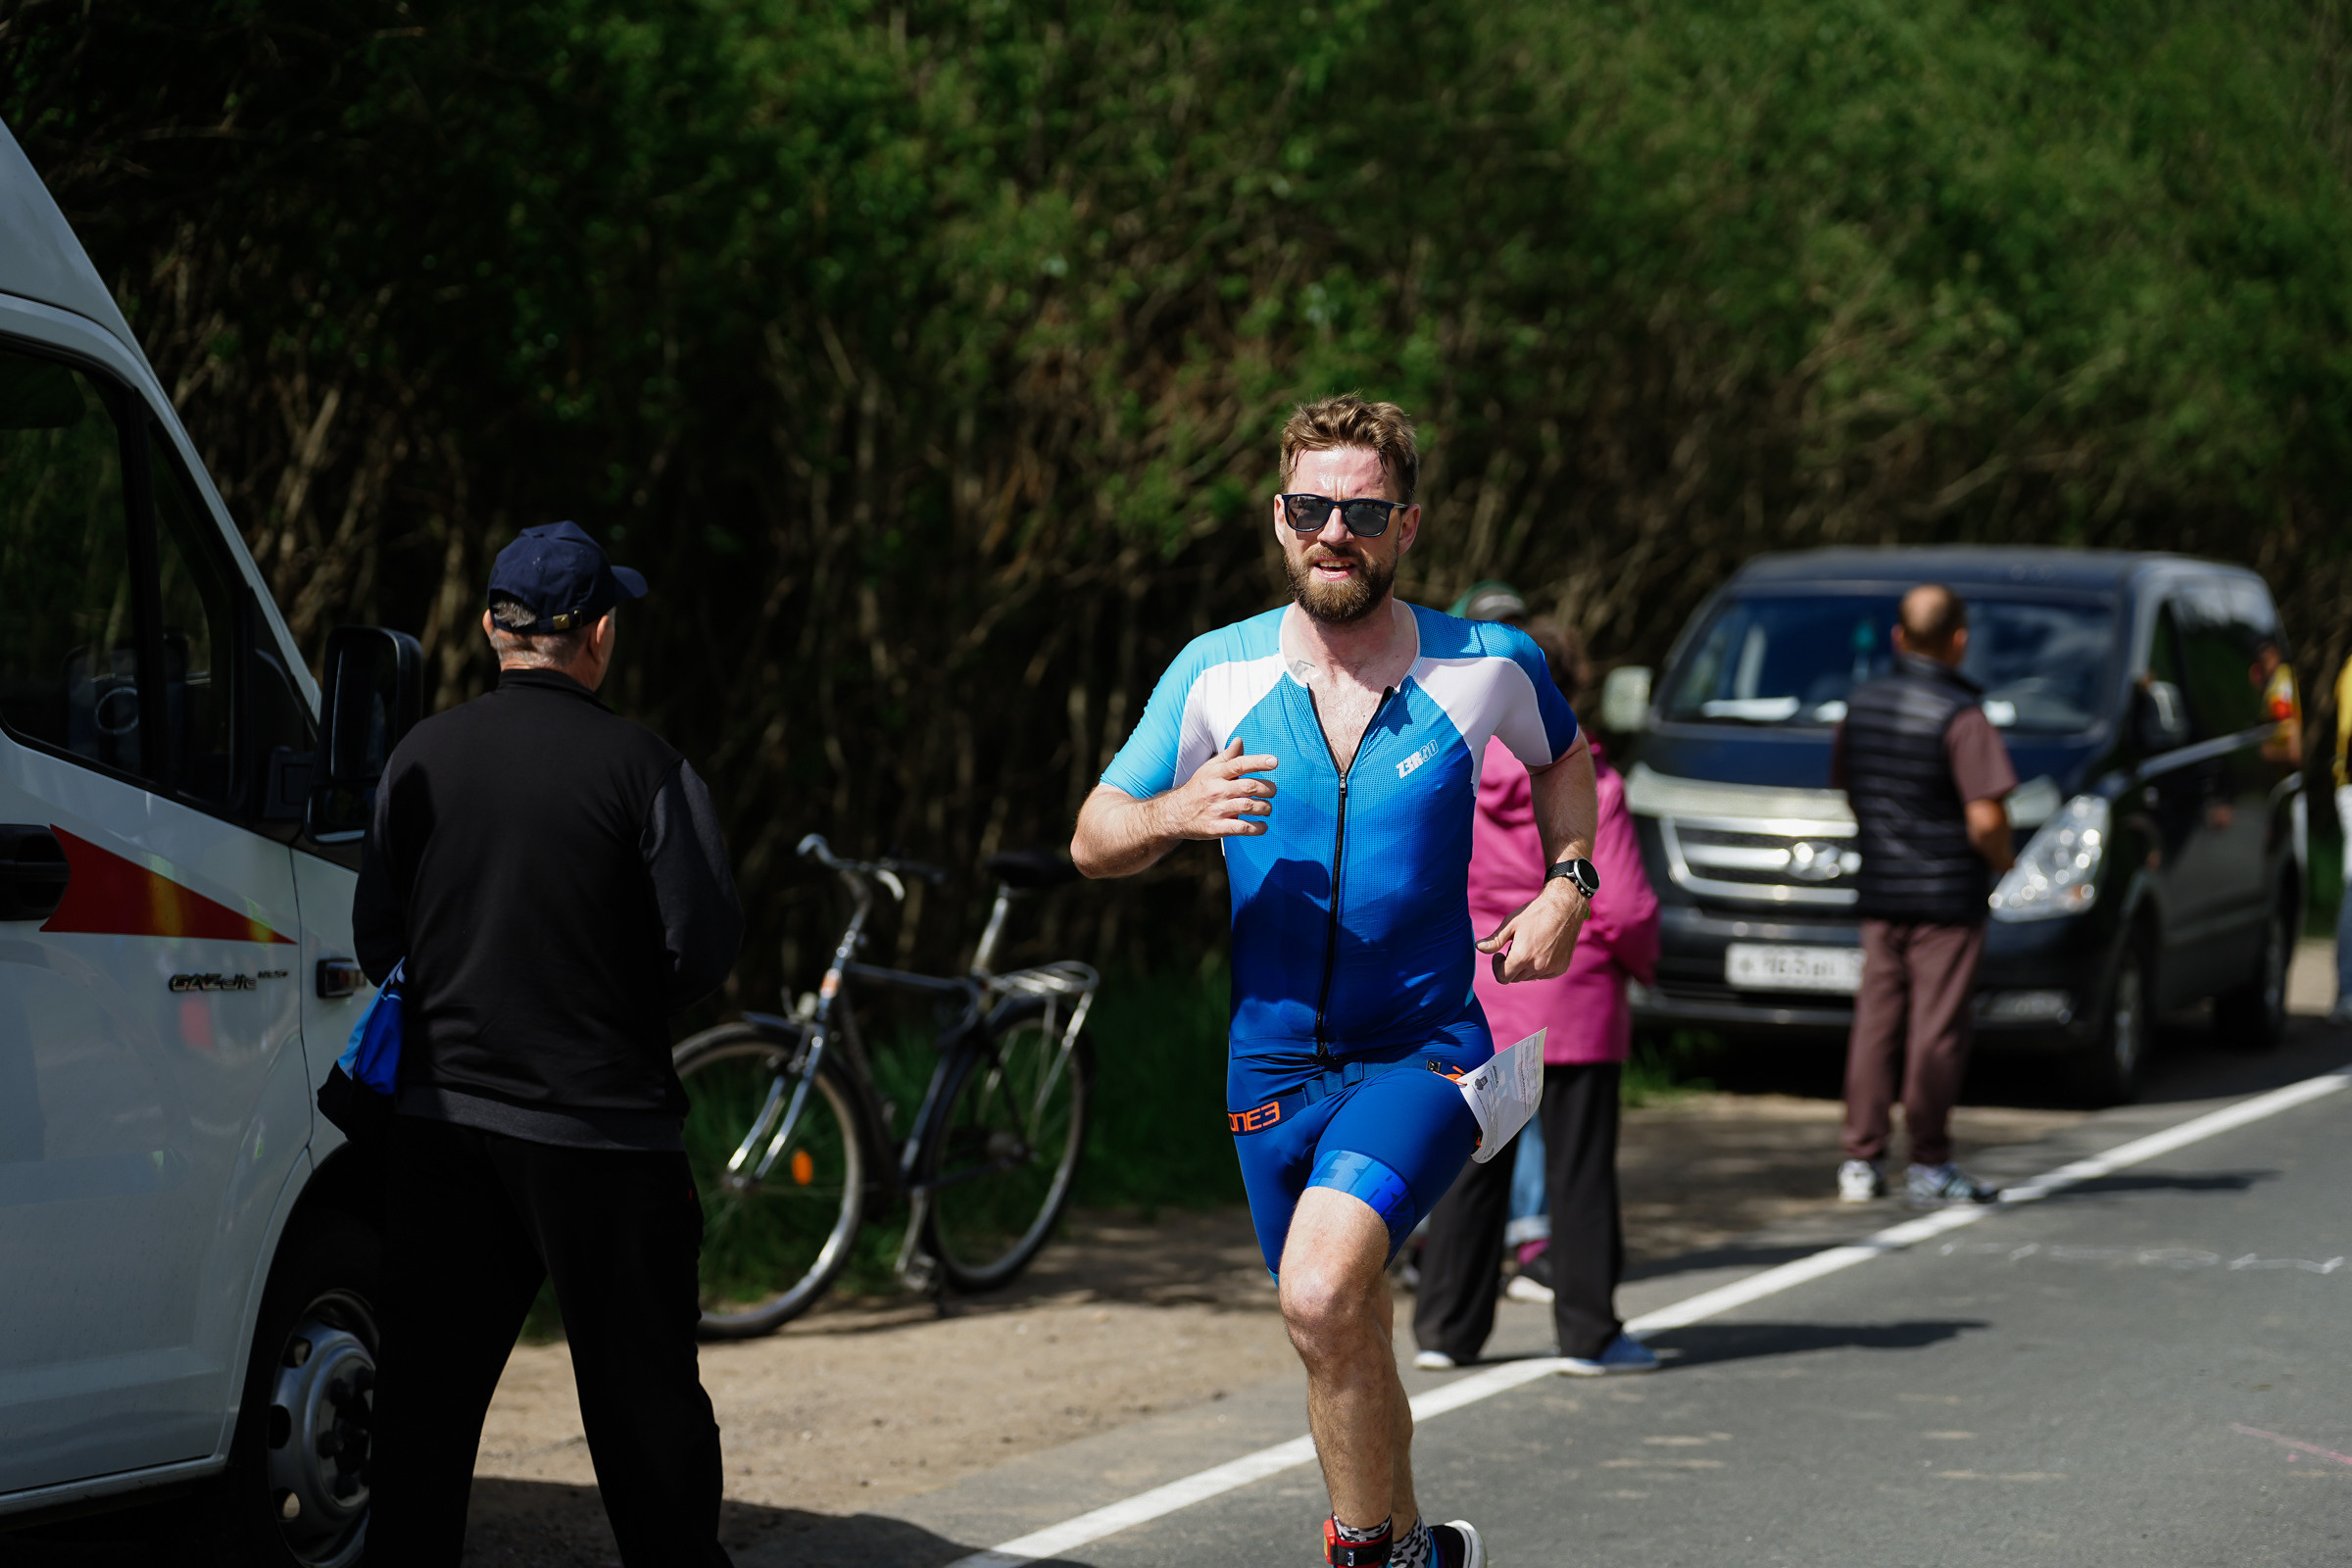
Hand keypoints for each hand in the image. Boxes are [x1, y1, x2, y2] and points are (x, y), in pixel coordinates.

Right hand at [1158, 737, 1278, 839]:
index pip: (1239, 764)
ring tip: (1267, 808)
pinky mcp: (1216, 828)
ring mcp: (1216, 810)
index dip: (1258, 762)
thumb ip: (1227, 757)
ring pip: (1248, 807)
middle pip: (1249, 786)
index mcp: (1216, 774)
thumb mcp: (1208, 769)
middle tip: (1272, 791)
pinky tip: (1262, 826)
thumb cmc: (1197, 789)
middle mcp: (1217, 790)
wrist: (1174, 814)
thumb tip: (1240, 740)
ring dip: (1264, 808)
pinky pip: (1241, 828)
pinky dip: (1256, 828)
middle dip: (1267, 788)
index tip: (1274, 762)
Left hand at [1477, 880, 1588, 982]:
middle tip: (1515, 946)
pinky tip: (1542, 949)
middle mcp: (1537, 967)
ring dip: (1524, 966)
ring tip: (1529, 945)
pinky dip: (1539, 966)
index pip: (1503, 977)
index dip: (1497, 967)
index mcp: (1522, 957)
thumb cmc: (1535, 913)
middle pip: (1515, 978)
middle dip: (1510, 965)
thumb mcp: (1511, 924)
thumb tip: (1478, 947)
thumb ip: (1494, 940)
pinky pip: (1544, 974)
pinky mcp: (1561, 968)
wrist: (1564, 907)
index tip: (1499, 954)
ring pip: (1529, 976)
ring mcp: (1551, 969)